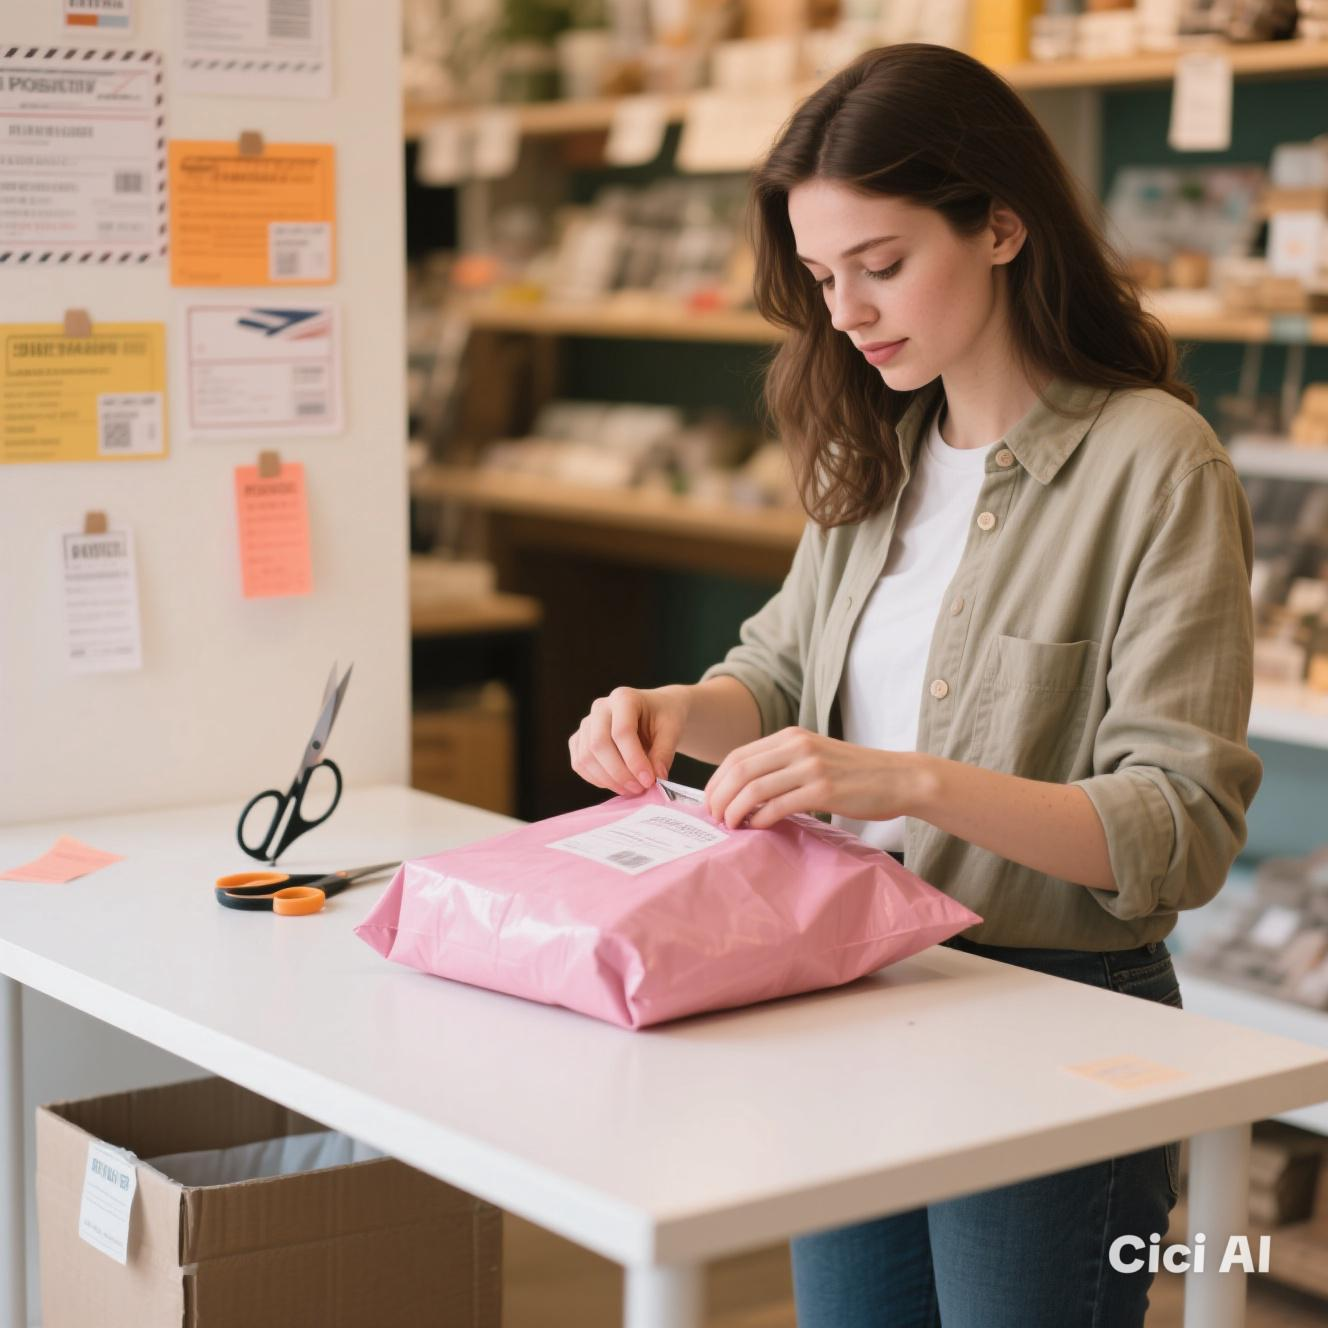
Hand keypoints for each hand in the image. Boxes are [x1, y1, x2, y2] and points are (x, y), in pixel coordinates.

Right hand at [569, 685, 690, 795]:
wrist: (655, 712)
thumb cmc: (663, 717)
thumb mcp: (673, 730)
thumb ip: (664, 752)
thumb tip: (657, 777)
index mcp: (624, 698)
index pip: (622, 731)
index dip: (634, 760)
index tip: (649, 780)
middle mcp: (600, 707)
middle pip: (599, 744)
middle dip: (619, 773)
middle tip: (640, 788)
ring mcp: (586, 723)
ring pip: (586, 757)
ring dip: (608, 780)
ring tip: (631, 789)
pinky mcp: (579, 740)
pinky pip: (579, 763)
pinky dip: (597, 779)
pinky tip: (617, 784)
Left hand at [703, 727, 923, 829]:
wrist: (899, 777)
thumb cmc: (855, 774)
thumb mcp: (814, 756)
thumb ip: (783, 765)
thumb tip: (745, 791)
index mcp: (791, 736)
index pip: (737, 756)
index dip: (716, 781)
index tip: (710, 802)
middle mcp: (797, 746)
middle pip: (739, 771)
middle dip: (719, 797)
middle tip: (714, 818)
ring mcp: (811, 767)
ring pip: (754, 788)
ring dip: (735, 810)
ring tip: (730, 825)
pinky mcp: (824, 790)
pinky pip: (778, 806)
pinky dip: (760, 819)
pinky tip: (757, 828)